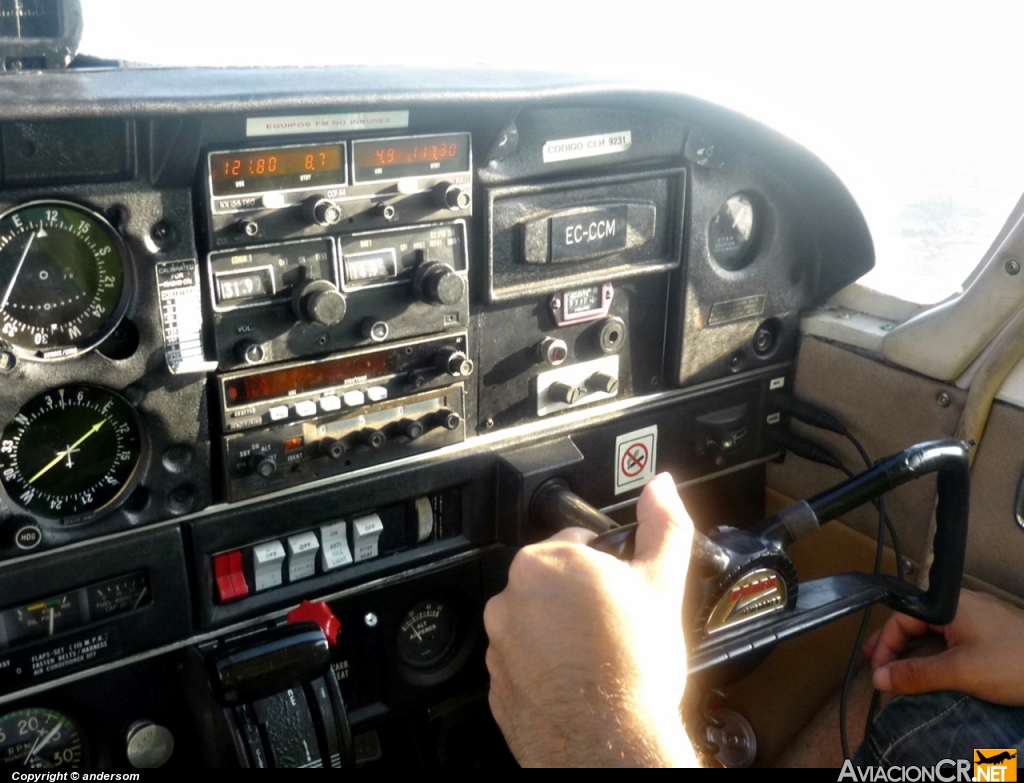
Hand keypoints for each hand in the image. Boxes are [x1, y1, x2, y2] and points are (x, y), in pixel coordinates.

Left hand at [483, 473, 697, 766]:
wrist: (608, 744)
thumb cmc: (632, 668)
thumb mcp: (663, 583)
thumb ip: (664, 525)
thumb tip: (661, 487)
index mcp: (545, 562)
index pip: (578, 543)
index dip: (610, 565)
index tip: (624, 590)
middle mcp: (511, 598)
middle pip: (555, 583)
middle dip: (584, 598)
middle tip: (618, 625)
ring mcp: (499, 643)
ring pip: (538, 623)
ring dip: (563, 633)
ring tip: (600, 657)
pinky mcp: (497, 683)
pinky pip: (525, 663)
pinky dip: (547, 669)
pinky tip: (579, 682)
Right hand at [863, 588, 1023, 704]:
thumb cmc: (1013, 664)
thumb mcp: (960, 671)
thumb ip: (916, 674)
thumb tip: (878, 679)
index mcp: (949, 604)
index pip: (902, 617)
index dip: (886, 644)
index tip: (879, 672)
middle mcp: (962, 604)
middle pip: (916, 621)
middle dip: (894, 644)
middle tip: (879, 666)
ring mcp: (979, 617)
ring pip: (935, 630)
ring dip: (915, 650)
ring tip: (901, 670)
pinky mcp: (993, 632)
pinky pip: (953, 637)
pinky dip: (936, 652)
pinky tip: (934, 668)